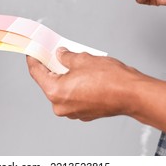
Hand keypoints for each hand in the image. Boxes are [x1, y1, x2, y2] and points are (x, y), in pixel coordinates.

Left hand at [26, 48, 165, 154]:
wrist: (132, 94)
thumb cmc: (111, 79)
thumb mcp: (82, 59)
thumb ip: (66, 56)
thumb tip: (61, 54)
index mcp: (56, 92)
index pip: (36, 73)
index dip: (33, 59)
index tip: (32, 51)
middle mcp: (61, 106)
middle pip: (49, 82)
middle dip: (51, 67)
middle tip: (53, 53)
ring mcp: (73, 112)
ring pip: (62, 90)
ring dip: (64, 76)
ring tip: (71, 62)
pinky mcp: (84, 113)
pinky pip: (73, 96)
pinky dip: (74, 86)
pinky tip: (82, 74)